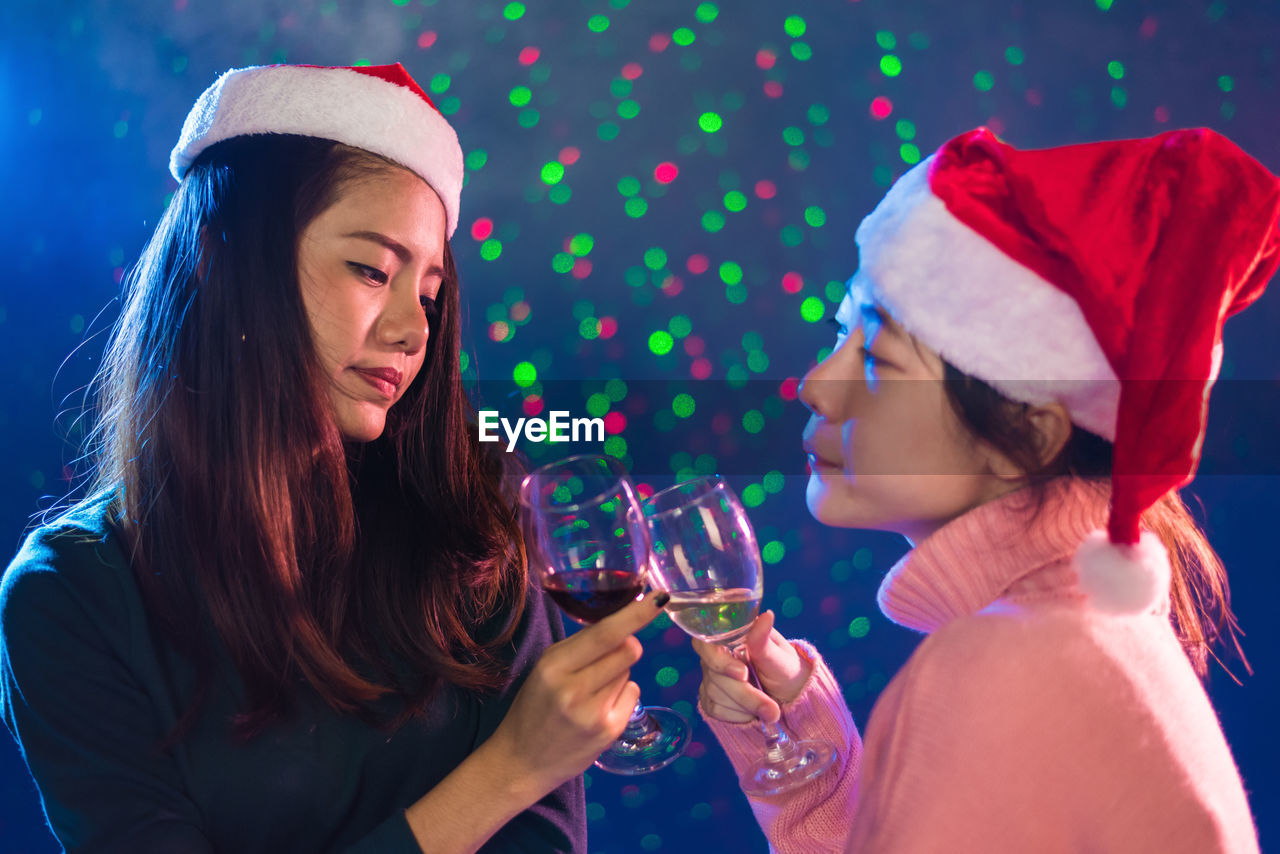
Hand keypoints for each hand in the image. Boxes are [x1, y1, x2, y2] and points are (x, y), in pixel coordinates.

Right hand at [489, 590, 667, 795]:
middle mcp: (574, 689)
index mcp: (554, 666)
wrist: (521, 761)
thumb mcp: (545, 669)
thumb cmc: (534, 707)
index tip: (658, 598)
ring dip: (617, 673)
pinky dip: (622, 695)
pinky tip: (599, 709)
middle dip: (625, 646)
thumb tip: (622, 625)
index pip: (604, 634)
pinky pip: (632, 694)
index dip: (635, 614)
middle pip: (628, 650)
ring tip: (591, 692)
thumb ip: (579, 647)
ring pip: (629, 671)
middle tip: (603, 660)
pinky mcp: (610, 731)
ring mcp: (595, 713)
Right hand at [692, 610, 810, 724]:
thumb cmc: (785, 670)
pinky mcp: (710, 698)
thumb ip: (764, 641)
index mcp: (730, 637)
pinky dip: (737, 716)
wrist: (789, 697)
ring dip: (746, 707)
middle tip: (771, 709)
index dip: (719, 660)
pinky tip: (752, 713)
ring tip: (770, 710)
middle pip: (714, 675)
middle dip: (745, 695)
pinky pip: (714, 710)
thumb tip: (766, 616)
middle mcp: (715, 655)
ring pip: (715, 695)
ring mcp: (711, 677)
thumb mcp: (780, 657)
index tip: (742, 674)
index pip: (705, 643)